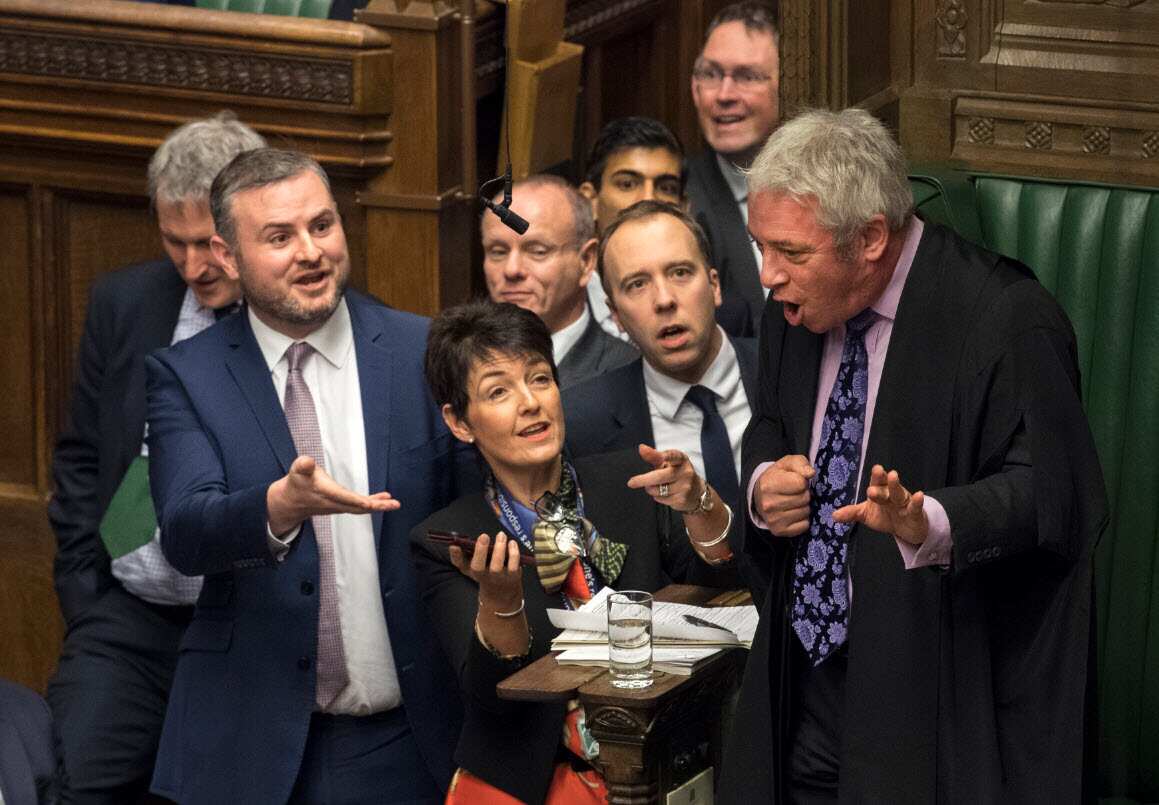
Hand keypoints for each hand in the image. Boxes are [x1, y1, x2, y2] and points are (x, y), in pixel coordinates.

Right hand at [266, 455, 398, 535]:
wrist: (291, 502)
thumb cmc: (297, 483)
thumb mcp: (297, 471)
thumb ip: (302, 466)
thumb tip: (306, 461)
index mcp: (325, 494)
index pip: (342, 498)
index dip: (356, 500)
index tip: (369, 503)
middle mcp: (334, 503)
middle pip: (358, 507)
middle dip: (376, 506)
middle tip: (393, 504)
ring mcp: (339, 506)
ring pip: (361, 508)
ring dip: (379, 506)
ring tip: (394, 503)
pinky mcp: (342, 506)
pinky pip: (360, 506)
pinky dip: (373, 502)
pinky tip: (384, 498)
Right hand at [449, 532, 523, 611]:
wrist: (502, 594)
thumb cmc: (484, 574)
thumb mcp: (471, 567)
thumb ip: (461, 556)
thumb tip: (454, 545)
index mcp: (471, 570)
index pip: (460, 564)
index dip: (456, 555)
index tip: (454, 545)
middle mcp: (483, 576)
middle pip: (477, 567)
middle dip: (480, 551)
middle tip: (484, 535)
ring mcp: (498, 578)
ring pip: (496, 566)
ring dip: (499, 549)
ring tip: (501, 535)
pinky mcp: (512, 577)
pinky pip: (513, 565)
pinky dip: (513, 553)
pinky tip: (512, 543)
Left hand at [626, 444, 702, 512]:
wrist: (696, 492)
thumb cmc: (678, 473)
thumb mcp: (668, 462)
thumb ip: (654, 456)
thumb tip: (641, 448)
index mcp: (681, 459)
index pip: (672, 456)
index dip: (661, 455)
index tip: (644, 450)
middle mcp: (685, 472)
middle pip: (659, 477)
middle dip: (642, 480)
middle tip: (631, 482)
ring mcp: (684, 487)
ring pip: (657, 490)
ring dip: (651, 489)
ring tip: (658, 486)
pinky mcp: (682, 500)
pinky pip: (661, 499)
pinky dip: (658, 497)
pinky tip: (665, 493)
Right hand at [754, 455, 813, 536]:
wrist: (760, 495)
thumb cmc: (778, 477)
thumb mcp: (788, 463)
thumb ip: (800, 464)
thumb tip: (811, 473)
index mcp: (769, 485)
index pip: (801, 483)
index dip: (802, 481)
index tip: (795, 481)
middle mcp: (768, 504)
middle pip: (805, 498)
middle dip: (804, 494)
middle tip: (794, 492)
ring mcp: (773, 519)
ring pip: (806, 512)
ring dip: (803, 506)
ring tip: (793, 502)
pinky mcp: (779, 531)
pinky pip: (804, 525)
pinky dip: (803, 520)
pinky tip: (793, 513)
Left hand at [832, 465, 927, 544]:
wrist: (907, 530)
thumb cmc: (885, 516)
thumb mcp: (867, 515)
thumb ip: (852, 513)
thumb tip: (834, 515)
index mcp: (880, 492)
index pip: (877, 482)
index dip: (876, 475)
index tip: (876, 468)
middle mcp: (892, 494)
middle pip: (886, 486)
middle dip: (881, 480)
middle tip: (878, 471)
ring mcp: (904, 503)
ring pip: (899, 494)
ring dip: (896, 485)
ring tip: (893, 475)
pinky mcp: (915, 514)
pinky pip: (916, 507)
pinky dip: (917, 502)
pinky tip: (919, 494)